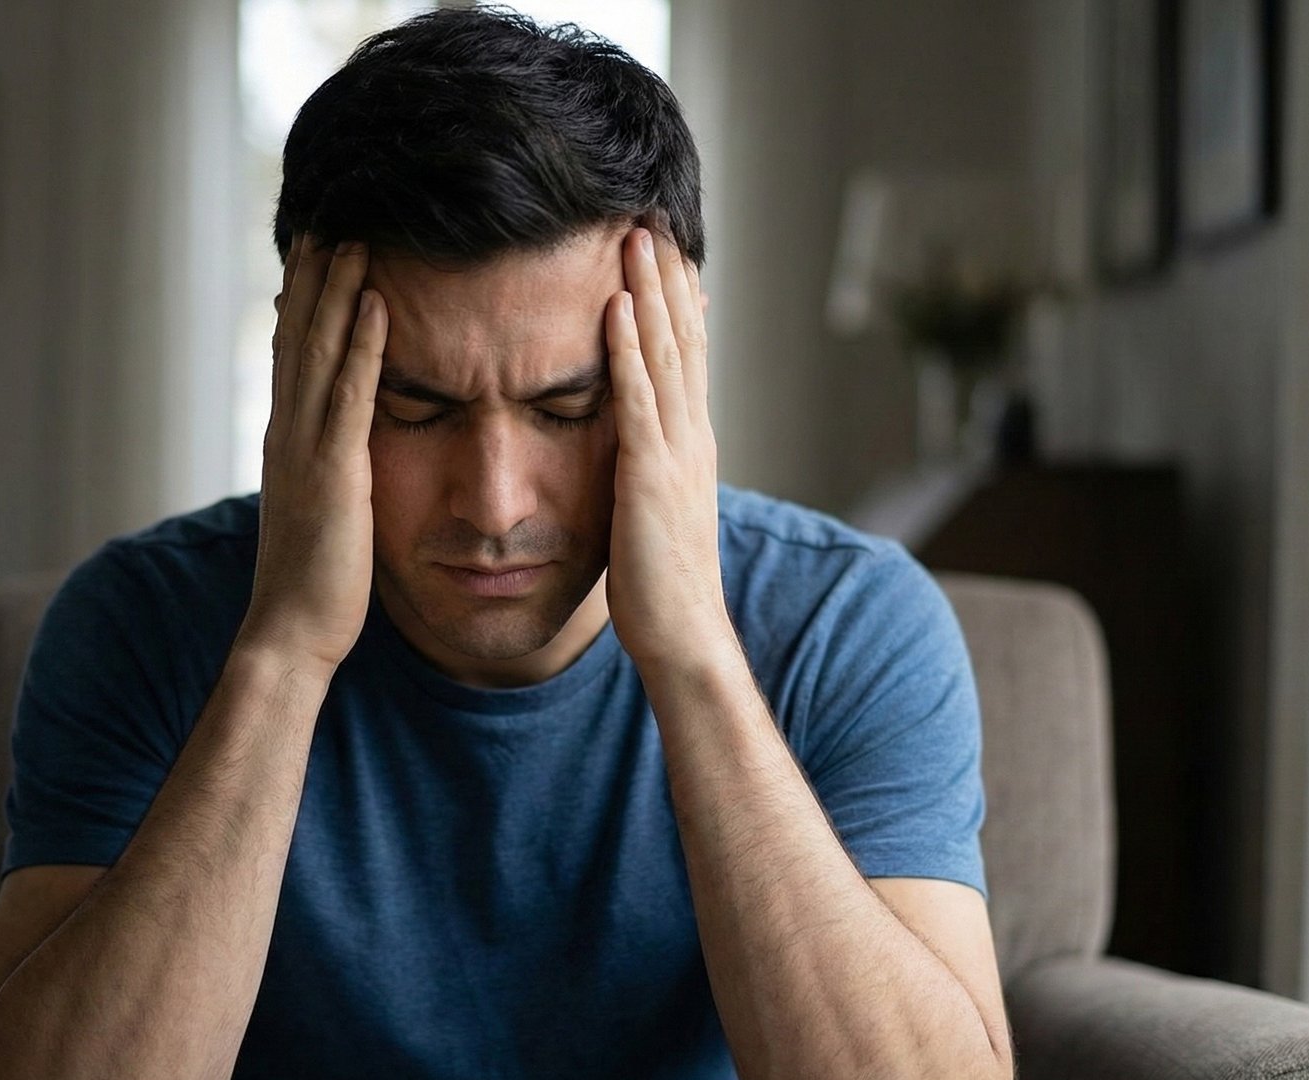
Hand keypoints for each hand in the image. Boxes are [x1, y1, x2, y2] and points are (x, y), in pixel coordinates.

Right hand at [236, 236, 388, 677]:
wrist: (291, 632)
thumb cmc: (314, 584)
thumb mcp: (321, 513)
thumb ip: (328, 472)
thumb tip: (341, 451)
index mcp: (287, 441)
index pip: (291, 353)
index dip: (300, 298)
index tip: (314, 249)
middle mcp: (288, 433)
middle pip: (297, 335)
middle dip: (313, 275)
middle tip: (328, 217)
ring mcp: (306, 449)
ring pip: (319, 350)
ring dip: (337, 290)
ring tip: (355, 236)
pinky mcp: (335, 471)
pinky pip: (350, 394)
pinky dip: (361, 344)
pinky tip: (378, 302)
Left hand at [603, 226, 735, 677]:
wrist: (682, 636)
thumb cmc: (660, 583)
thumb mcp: (654, 508)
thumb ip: (648, 464)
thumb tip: (633, 439)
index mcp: (691, 442)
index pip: (688, 353)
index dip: (678, 297)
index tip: (665, 245)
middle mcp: (691, 436)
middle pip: (683, 338)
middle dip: (668, 274)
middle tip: (655, 214)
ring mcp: (675, 453)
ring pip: (666, 354)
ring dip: (651, 292)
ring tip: (636, 236)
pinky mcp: (649, 474)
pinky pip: (636, 400)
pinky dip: (628, 350)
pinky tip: (616, 307)